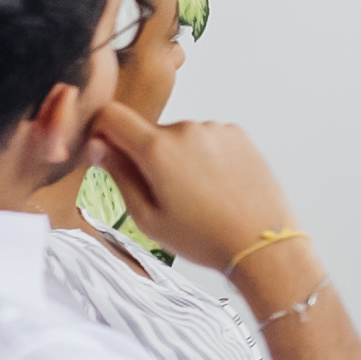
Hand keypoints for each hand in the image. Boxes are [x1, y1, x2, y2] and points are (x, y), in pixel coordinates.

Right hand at [92, 105, 301, 278]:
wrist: (262, 244)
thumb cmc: (204, 238)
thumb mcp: (147, 217)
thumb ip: (119, 175)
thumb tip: (98, 145)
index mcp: (157, 149)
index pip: (112, 115)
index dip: (102, 131)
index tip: (108, 152)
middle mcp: (186, 129)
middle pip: (148, 132)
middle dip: (148, 157)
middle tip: (166, 196)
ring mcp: (215, 129)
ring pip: (180, 137)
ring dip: (179, 157)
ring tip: (199, 195)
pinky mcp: (238, 133)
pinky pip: (207, 138)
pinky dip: (205, 156)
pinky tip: (218, 186)